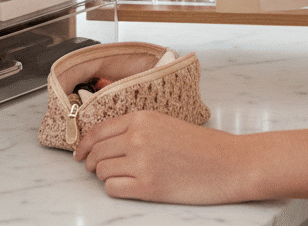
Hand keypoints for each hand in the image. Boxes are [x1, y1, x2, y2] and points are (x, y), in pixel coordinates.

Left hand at [74, 111, 249, 204]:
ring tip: (118, 176)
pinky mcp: (148, 186)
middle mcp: (137, 137)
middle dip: (91, 161)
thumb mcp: (165, 123)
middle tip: (93, 167)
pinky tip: (125, 186)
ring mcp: (142, 162)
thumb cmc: (200, 145)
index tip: (80, 152)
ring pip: (102, 170)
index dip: (84, 143)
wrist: (227, 163)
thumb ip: (137, 127)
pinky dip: (114, 188)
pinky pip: (113, 188)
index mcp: (141, 118)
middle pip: (96, 151)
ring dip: (104, 175)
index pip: (98, 130)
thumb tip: (108, 139)